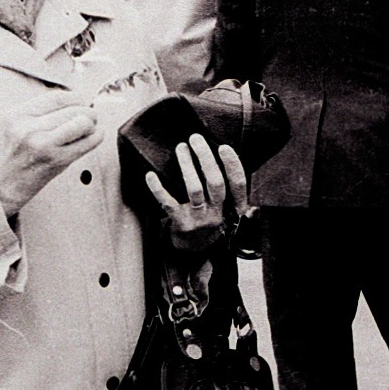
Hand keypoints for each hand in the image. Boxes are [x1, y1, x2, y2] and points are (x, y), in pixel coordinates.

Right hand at [0, 91, 100, 215]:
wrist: (1, 185)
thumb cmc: (12, 154)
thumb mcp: (15, 124)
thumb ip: (41, 111)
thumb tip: (76, 100)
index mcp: (16, 115)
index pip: (57, 98)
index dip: (76, 98)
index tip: (82, 101)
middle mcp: (28, 128)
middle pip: (73, 110)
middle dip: (88, 112)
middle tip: (91, 116)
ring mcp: (43, 145)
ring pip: (83, 123)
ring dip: (92, 124)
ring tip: (90, 127)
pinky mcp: (56, 160)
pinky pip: (88, 143)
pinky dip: (96, 137)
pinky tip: (93, 137)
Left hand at [145, 135, 247, 251]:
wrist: (195, 250)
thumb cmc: (209, 219)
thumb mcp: (227, 208)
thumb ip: (230, 189)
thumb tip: (225, 156)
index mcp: (232, 207)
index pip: (238, 184)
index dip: (232, 165)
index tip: (223, 147)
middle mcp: (218, 213)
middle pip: (215, 182)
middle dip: (206, 158)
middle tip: (196, 139)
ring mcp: (199, 219)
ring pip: (194, 189)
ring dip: (187, 166)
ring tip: (181, 148)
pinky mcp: (181, 223)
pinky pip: (168, 203)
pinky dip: (158, 189)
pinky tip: (151, 175)